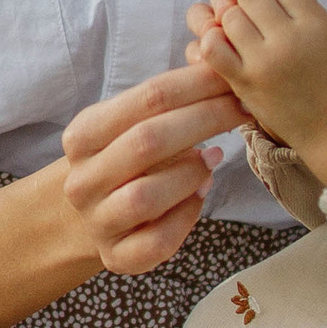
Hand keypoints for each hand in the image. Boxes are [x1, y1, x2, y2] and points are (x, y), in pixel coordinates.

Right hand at [59, 63, 245, 276]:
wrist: (83, 217)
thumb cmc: (121, 160)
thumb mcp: (127, 125)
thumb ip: (164, 103)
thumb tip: (220, 70)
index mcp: (83, 136)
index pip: (147, 98)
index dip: (198, 84)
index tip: (233, 77)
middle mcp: (83, 179)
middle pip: (148, 141)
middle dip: (206, 119)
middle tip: (243, 108)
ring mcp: (98, 221)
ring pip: (146, 196)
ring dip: (190, 173)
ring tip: (214, 157)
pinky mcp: (116, 258)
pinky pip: (157, 241)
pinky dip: (185, 218)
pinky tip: (199, 197)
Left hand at [185, 0, 326, 181]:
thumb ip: (301, 0)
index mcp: (315, 22)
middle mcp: (288, 39)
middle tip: (251, 6)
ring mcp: (263, 62)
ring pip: (228, 16)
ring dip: (228, 15)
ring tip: (240, 26)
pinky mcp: (244, 83)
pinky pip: (213, 48)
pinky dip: (211, 38)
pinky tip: (222, 41)